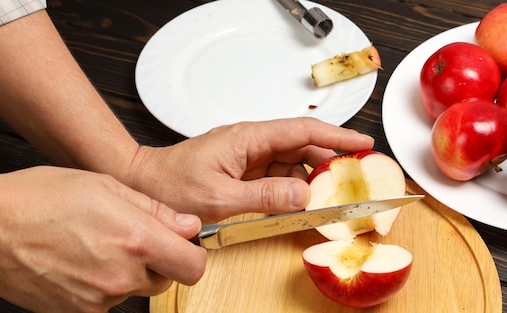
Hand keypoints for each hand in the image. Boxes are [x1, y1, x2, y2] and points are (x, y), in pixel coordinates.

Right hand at [0, 166, 205, 312]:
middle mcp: (122, 276)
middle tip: (134, 238)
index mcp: (136, 241)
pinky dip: (104, 284)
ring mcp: (99, 300)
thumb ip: (156, 211)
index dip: (193, 253)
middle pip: (167, 279)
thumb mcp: (108, 187)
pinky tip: (83, 261)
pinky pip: (108, 301)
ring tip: (99, 245)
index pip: (194, 266)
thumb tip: (190, 227)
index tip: (182, 242)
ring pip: (135, 289)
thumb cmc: (42, 198)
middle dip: (160, 261)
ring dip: (129, 272)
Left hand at [125, 117, 373, 222]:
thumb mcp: (219, 197)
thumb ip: (263, 197)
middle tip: (354, 179)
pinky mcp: (245, 172)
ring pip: (293, 165)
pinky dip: (292, 191)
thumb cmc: (171, 185)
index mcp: (248, 138)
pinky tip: (299, 205)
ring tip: (329, 198)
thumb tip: (303, 196)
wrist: (144, 185)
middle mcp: (252, 143)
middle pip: (302, 148)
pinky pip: (278, 178)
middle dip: (330, 162)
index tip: (362, 143)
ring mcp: (249, 158)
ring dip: (311, 181)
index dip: (336, 136)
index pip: (302, 131)